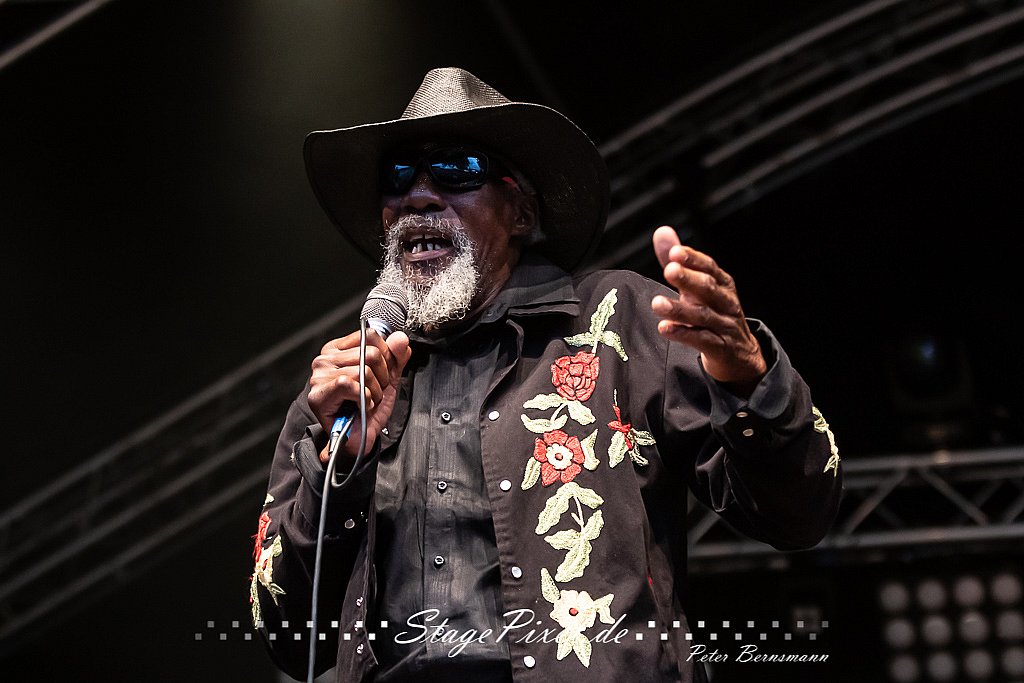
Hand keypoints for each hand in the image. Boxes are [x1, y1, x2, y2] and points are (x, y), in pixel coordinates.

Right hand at [307, 328, 411, 460]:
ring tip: (367, 401)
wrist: (362, 438)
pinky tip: (360, 406)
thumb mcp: (389, 377)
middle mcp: (326, 358)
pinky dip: (363, 399)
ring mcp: (319, 375)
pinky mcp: (319, 393)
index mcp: (340, 349)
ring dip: (374, 391)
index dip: (386, 356)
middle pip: (370, 352)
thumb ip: (397, 356)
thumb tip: (400, 338)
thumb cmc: (369, 407)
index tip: (382, 375)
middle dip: (382, 377)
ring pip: (363, 370)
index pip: (371, 336)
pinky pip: (350, 384)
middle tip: (374, 392)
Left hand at [651, 226, 766, 395]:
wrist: (739, 355)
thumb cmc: (713, 313)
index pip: (710, 268)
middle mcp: (726, 302)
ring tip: (657, 303)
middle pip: (709, 288)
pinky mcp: (720, 348)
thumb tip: (662, 232)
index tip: (675, 251)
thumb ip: (679, 262)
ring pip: (703, 316)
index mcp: (722, 284)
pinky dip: (683, 334)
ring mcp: (725, 326)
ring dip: (680, 309)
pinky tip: (664, 328)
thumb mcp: (699, 287)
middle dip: (689, 278)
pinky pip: (702, 340)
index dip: (693, 259)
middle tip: (669, 269)